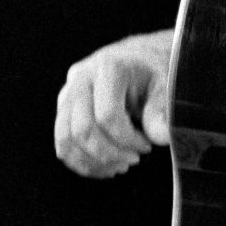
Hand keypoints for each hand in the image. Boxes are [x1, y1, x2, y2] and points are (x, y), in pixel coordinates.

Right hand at [53, 30, 173, 177]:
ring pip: (66, 139)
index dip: (127, 140)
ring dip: (93, 162)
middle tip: (133, 158)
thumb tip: (162, 137)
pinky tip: (104, 166)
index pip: (107, 116)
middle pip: (82, 130)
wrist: (136, 58)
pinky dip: (80, 162)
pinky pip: (62, 143)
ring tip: (119, 165)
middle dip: (110, 154)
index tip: (146, 145)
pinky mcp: (63, 108)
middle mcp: (81, 78)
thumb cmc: (150, 73)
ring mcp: (68, 93)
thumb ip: (161, 111)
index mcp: (108, 68)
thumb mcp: (164, 86)